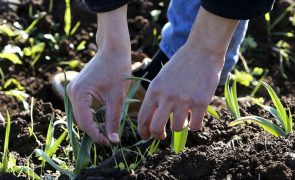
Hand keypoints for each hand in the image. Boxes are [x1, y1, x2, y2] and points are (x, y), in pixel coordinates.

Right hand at [66, 6, 130, 144]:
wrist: (113, 49)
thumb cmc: (117, 69)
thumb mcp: (116, 98)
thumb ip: (113, 120)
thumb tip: (113, 140)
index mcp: (79, 94)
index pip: (85, 123)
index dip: (96, 136)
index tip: (109, 144)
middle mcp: (71, 92)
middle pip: (81, 120)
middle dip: (94, 131)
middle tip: (109, 140)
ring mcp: (73, 90)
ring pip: (81, 115)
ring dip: (93, 124)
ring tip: (107, 133)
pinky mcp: (78, 89)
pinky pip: (82, 108)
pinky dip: (91, 116)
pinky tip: (102, 121)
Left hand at [137, 46, 222, 138]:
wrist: (201, 51)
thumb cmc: (180, 65)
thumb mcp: (161, 78)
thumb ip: (156, 97)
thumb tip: (152, 119)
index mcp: (154, 90)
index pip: (143, 117)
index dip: (143, 131)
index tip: (146, 136)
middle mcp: (167, 96)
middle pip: (156, 128)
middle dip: (158, 136)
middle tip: (162, 136)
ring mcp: (184, 100)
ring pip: (177, 128)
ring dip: (179, 127)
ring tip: (183, 120)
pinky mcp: (201, 102)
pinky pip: (195, 126)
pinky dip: (195, 125)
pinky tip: (195, 118)